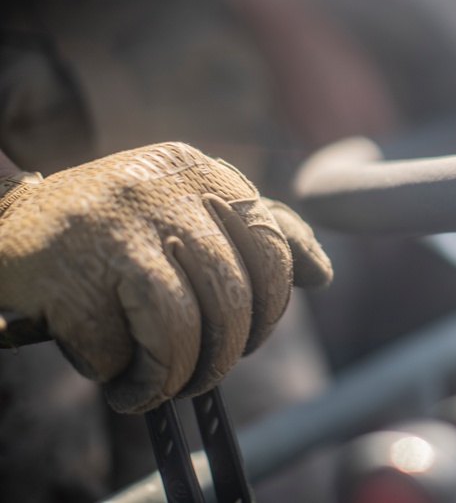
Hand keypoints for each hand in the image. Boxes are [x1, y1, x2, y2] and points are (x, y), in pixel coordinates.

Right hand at [0, 142, 331, 412]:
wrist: (10, 224)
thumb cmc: (117, 227)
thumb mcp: (190, 209)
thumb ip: (258, 233)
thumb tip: (322, 275)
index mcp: (201, 174)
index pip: (272, 245)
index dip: (272, 305)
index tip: (251, 334)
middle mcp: (162, 192)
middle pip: (231, 296)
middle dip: (225, 353)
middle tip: (204, 372)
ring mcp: (113, 229)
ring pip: (180, 326)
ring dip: (178, 374)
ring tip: (164, 385)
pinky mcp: (67, 273)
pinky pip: (117, 348)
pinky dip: (124, 376)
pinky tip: (117, 374)